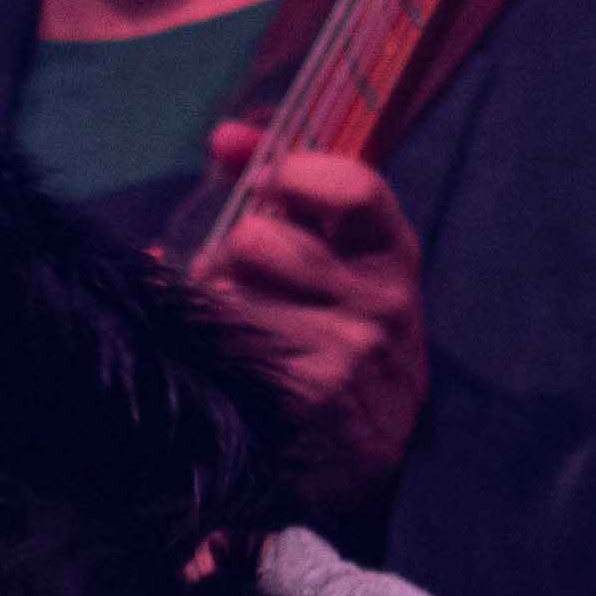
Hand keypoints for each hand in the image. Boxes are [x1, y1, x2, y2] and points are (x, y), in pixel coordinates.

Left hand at [194, 118, 429, 535]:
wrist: (370, 458)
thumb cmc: (344, 335)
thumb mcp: (346, 262)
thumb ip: (295, 194)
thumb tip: (225, 137)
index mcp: (392, 257)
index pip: (352, 189)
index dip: (294, 173)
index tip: (261, 183)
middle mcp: (378, 306)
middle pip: (258, 241)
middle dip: (231, 256)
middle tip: (241, 282)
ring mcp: (340, 357)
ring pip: (226, 294)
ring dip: (213, 304)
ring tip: (236, 326)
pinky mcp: (298, 401)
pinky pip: (216, 344)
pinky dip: (203, 346)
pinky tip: (226, 362)